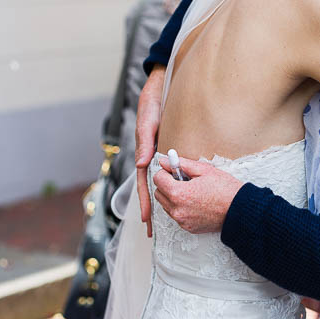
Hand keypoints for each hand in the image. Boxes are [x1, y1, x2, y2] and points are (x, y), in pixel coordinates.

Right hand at [135, 67, 165, 233]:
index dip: (145, 201)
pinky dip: (170, 185)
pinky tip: (177, 195)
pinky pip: (168, 172)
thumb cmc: (151, 103)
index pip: (144, 182)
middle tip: (152, 231)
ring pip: (159, 182)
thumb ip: (145, 141)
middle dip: (151, 208)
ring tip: (163, 220)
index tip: (147, 220)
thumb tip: (142, 165)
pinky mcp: (167, 149)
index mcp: (144, 152)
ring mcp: (158, 154)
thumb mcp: (147, 121)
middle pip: (150, 187)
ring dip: (160, 200)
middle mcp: (150, 156)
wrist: (160, 87)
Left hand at [152, 156, 242, 234]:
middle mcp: (177, 209)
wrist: (240, 211)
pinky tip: (195, 202)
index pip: (158, 178)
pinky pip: (176, 215)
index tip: (176, 171)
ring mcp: (182, 221)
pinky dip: (181, 208)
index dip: (166, 172)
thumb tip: (165, 160)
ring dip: (173, 197)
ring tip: (192, 192)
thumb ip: (181, 164)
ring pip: (166, 205)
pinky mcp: (188, 228)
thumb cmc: (225, 190)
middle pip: (159, 193)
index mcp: (178, 193)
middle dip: (167, 184)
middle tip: (184, 181)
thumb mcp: (203, 170)